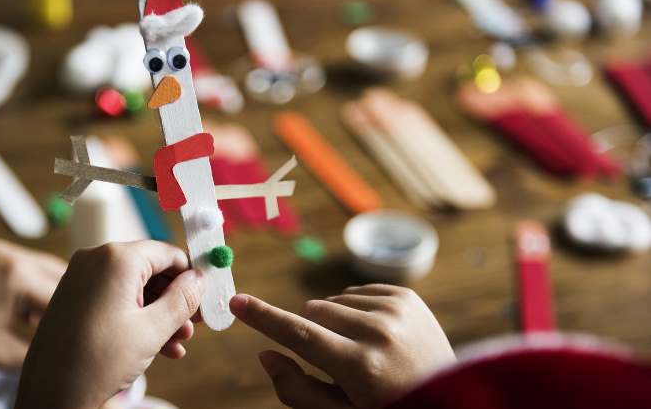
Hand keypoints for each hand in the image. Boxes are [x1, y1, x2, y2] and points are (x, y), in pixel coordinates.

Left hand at [0, 239, 65, 369]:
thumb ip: (32, 354)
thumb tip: (57, 358)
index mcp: (16, 276)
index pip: (65, 296)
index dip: (78, 319)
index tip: (87, 335)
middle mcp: (7, 254)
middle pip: (57, 274)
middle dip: (69, 301)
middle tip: (75, 327)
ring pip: (36, 268)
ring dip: (46, 292)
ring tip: (46, 323)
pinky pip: (13, 266)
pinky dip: (23, 285)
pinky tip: (18, 310)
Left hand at [15, 241, 203, 408]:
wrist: (49, 393)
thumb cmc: (97, 361)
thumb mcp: (152, 330)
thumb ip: (182, 300)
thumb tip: (199, 280)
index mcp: (116, 258)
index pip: (167, 253)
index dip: (190, 275)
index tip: (206, 296)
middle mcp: (95, 260)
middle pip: (150, 270)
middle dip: (175, 299)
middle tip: (195, 324)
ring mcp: (81, 278)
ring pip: (133, 288)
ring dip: (159, 313)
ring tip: (179, 342)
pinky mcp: (73, 297)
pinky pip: (114, 299)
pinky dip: (136, 318)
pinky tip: (158, 346)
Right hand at [230, 285, 454, 408]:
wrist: (452, 399)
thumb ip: (298, 389)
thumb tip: (266, 354)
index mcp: (360, 366)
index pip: (299, 334)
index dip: (264, 318)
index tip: (237, 301)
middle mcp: (379, 332)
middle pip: (312, 312)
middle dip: (312, 332)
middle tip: (338, 362)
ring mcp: (397, 309)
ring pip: (333, 301)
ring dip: (335, 322)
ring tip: (364, 351)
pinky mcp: (406, 295)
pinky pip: (356, 292)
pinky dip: (356, 311)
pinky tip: (376, 336)